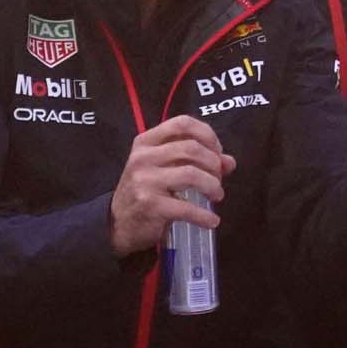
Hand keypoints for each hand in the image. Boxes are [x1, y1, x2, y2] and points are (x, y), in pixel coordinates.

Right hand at [109, 116, 235, 257]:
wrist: (117, 224)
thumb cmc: (145, 191)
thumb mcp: (164, 169)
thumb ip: (194, 160)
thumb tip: (229, 162)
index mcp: (146, 142)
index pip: (182, 123)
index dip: (207, 134)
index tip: (217, 151)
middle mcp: (143, 157)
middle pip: (191, 148)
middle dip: (213, 163)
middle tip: (219, 178)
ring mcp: (145, 181)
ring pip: (192, 174)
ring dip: (213, 186)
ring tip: (217, 195)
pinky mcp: (150, 205)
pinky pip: (187, 207)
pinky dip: (205, 216)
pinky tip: (212, 221)